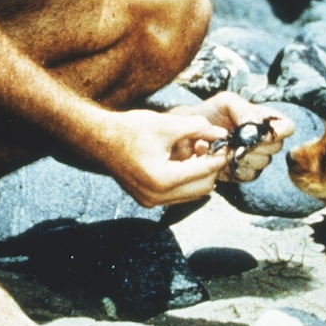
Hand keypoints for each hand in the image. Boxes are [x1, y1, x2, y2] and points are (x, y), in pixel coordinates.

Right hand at [98, 108, 228, 206]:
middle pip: (202, 188)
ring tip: (195, 150)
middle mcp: (156, 196)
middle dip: (210, 167)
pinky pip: (178, 194)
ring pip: (192, 193)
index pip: (203, 172)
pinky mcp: (148, 200)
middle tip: (210, 145)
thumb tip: (222, 133)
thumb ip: (197, 129)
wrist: (99, 139)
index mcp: (162, 179)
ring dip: (199, 174)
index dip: (218, 157)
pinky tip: (183, 159)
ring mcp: (151, 201)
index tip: (227, 144)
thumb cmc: (130, 129)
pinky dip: (186, 179)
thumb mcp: (167, 124)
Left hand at [171, 92, 294, 182]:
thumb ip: (244, 110)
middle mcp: (264, 140)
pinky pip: (247, 175)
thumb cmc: (209, 113)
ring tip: (223, 146)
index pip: (286, 127)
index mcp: (264, 120)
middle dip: (254, 143)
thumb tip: (254, 126)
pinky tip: (220, 158)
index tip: (261, 131)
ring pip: (261, 162)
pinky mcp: (241, 173)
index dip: (279, 131)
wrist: (187, 133)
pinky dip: (233, 167)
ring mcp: (254, 158)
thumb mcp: (226, 102)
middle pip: (275, 147)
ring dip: (241, 155)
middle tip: (235, 138)